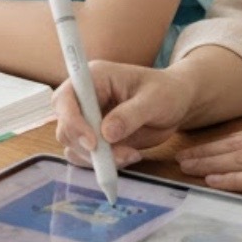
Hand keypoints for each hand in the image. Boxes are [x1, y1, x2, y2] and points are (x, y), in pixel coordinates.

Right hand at [53, 61, 200, 167]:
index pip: (66, 99)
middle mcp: (85, 97)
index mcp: (94, 78)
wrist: (176, 103)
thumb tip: (106, 134)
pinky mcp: (95, 136)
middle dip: (87, 147)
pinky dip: (103, 163)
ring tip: (131, 155)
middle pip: (65, 126)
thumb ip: (130, 115)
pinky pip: (86, 156)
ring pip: (74, 146)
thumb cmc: (166, 92)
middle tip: (121, 156)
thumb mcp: (154, 100)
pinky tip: (129, 155)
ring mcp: (87, 118)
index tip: (94, 143)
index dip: (73, 122)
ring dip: (98, 158)